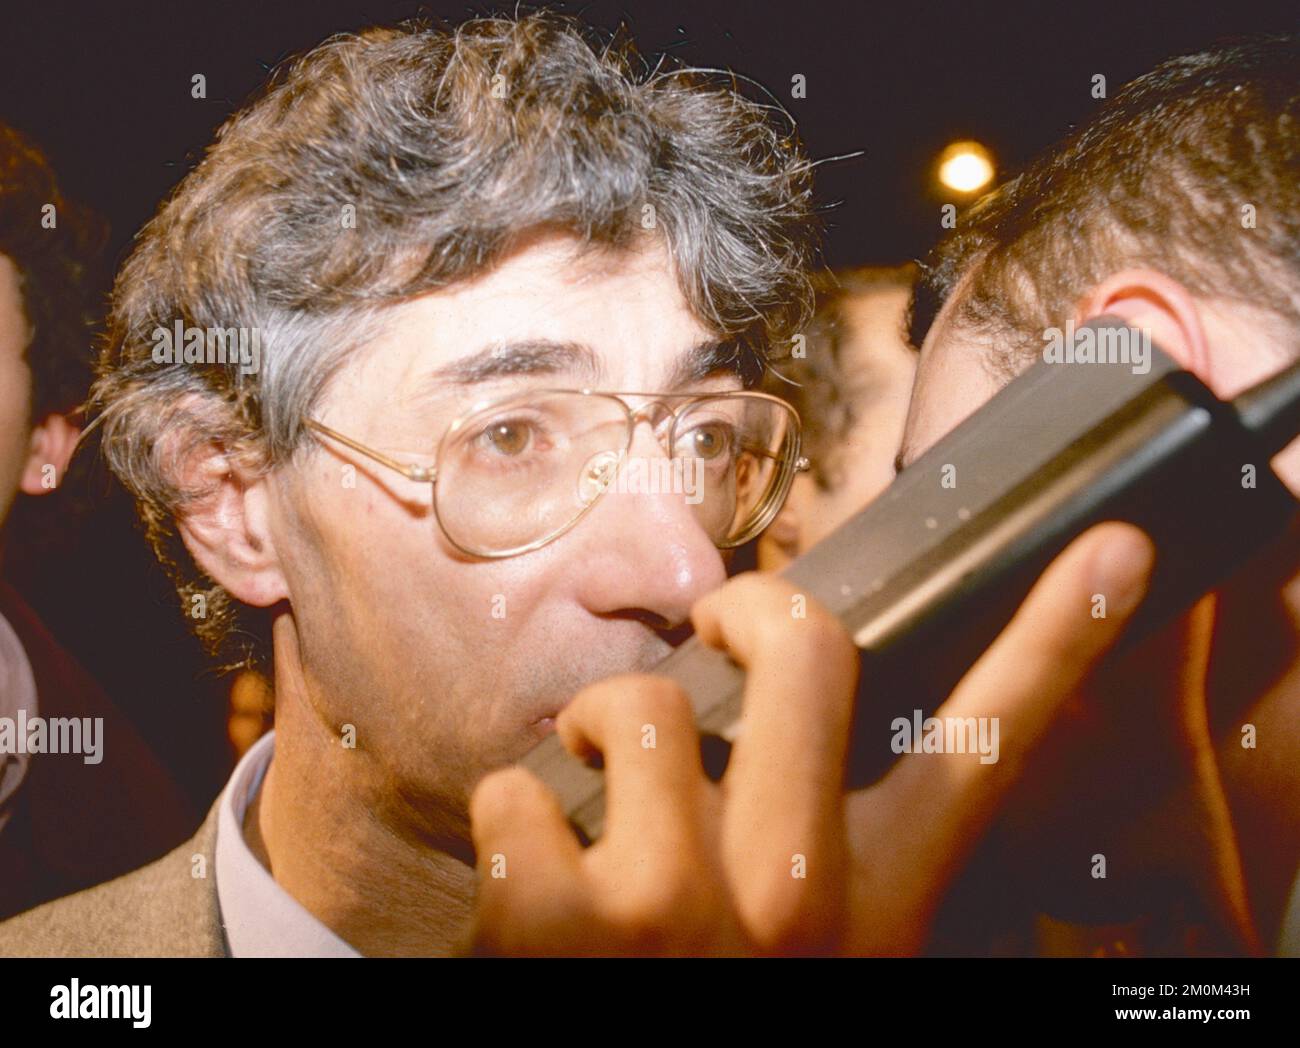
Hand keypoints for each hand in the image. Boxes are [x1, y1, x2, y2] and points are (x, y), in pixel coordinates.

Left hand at [468, 522, 1155, 954]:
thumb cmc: (714, 1003)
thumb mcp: (818, 952)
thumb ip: (830, 854)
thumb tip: (787, 733)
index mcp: (878, 906)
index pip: (986, 750)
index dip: (1057, 641)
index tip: (1112, 553)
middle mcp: (797, 901)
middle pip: (809, 650)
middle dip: (751, 607)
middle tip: (715, 625)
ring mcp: (677, 906)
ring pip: (643, 701)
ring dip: (599, 724)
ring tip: (594, 787)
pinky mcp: (559, 922)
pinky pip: (518, 789)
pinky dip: (511, 819)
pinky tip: (531, 882)